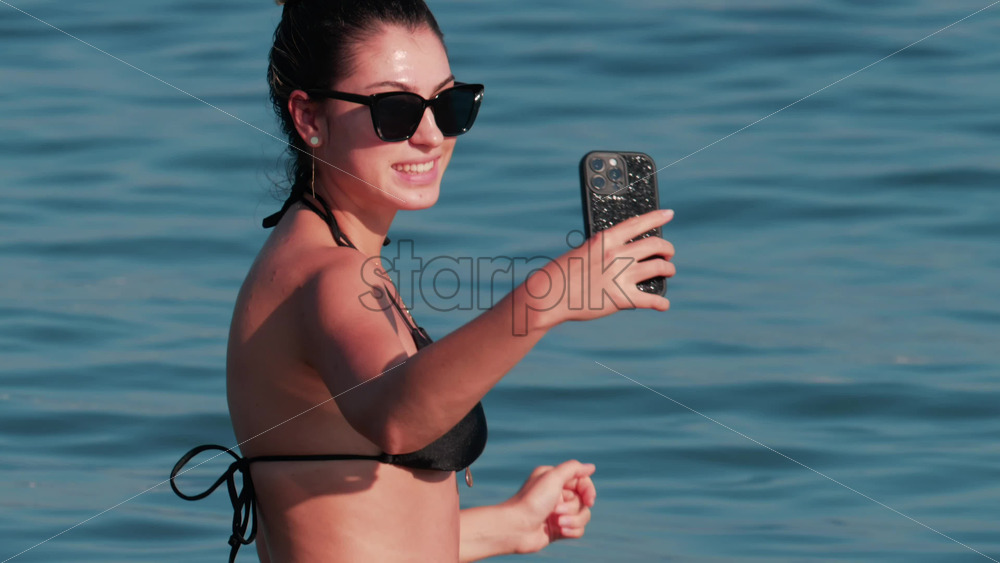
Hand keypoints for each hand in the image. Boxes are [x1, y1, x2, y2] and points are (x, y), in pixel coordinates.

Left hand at [502, 460, 596, 553]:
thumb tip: (591, 467)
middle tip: (556, 511)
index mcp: (554, 478)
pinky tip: (561, 531)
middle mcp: (556, 493)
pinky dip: (572, 531)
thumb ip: (573, 468)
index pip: (582, 481)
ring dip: (573, 520)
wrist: (516, 528)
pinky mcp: (559, 528)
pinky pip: (578, 529)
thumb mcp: (553, 477)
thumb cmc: (532, 501)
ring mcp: (558, 512)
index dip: (588, 490)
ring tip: (558, 523)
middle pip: (583, 500)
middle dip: (573, 507)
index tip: (589, 500)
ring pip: (583, 515)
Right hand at [521, 209, 675, 329]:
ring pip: (660, 268)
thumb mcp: (582, 252)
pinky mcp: (621, 298)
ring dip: (669, 269)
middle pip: (655, 245)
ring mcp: (621, 276)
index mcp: (605, 240)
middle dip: (667, 248)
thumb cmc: (560, 274)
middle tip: (668, 253)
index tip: (668, 214)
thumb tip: (623, 255)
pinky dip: (661, 302)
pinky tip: (663, 303)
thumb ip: (603, 250)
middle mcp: (617, 255)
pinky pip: (651, 299)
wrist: (549, 296)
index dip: (656, 217)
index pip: (637, 223)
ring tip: (668, 271)